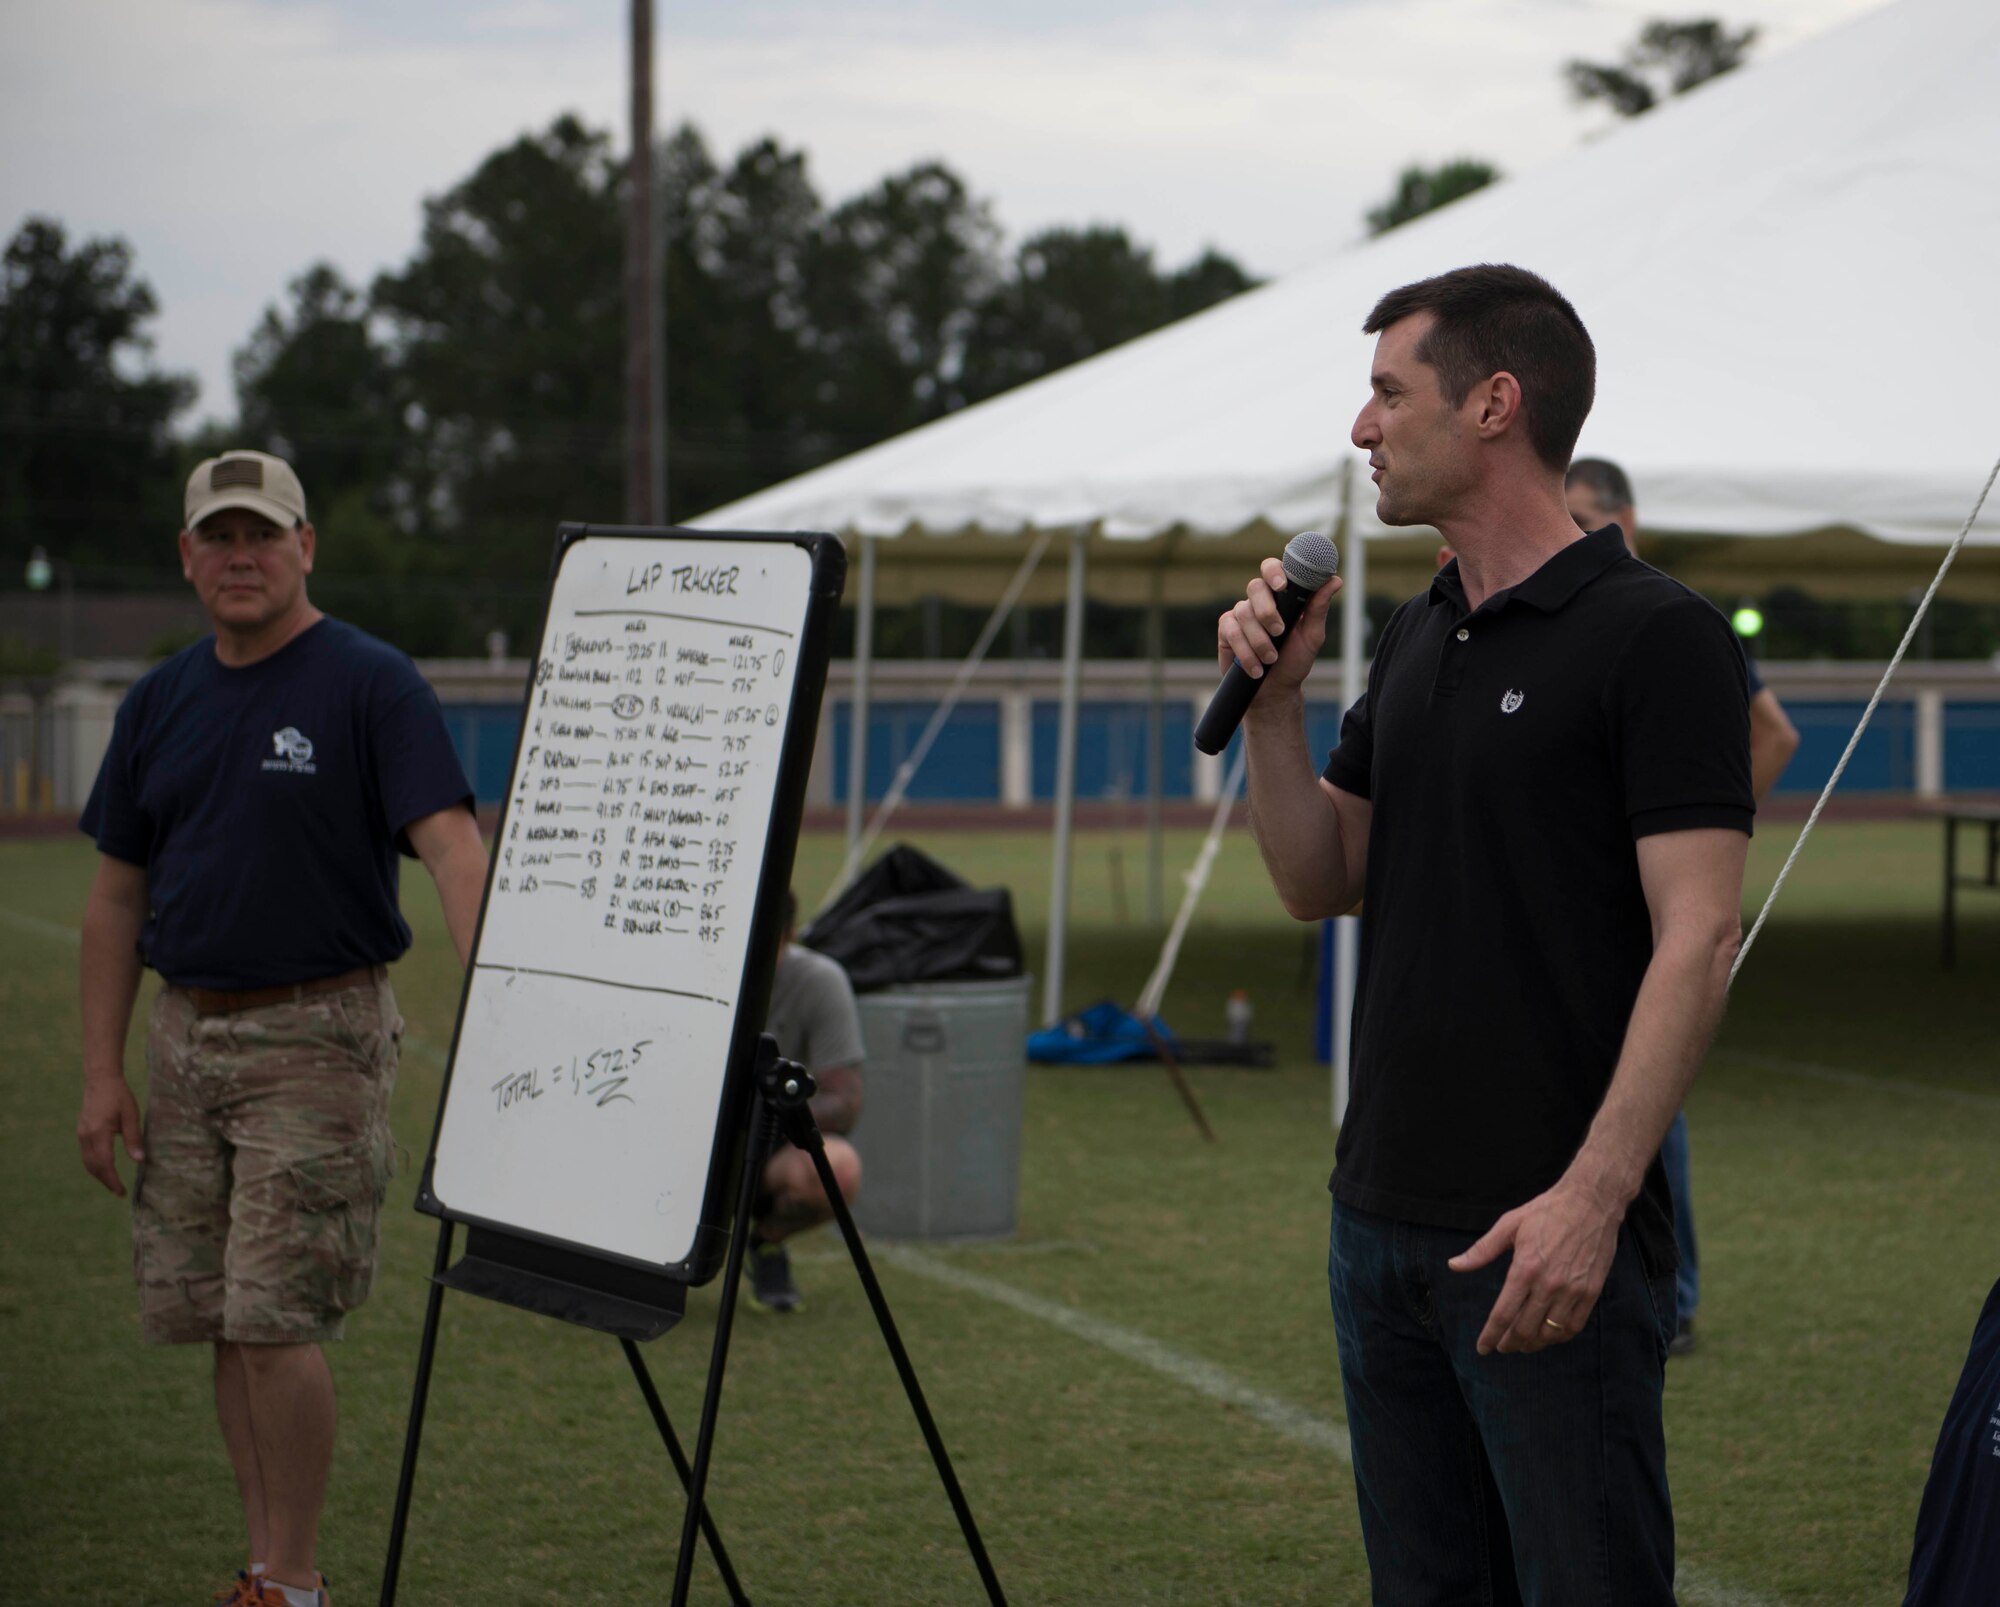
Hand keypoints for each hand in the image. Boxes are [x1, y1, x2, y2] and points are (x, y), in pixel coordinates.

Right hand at [78, 1077, 144, 1195]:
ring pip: (88, 1162)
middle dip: (106, 1181)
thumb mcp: (131, 1115)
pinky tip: (105, 1168)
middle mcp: (86, 1136)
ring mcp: (81, 1135)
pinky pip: (86, 1155)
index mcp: (99, 1133)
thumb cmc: (119, 1096)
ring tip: (113, 1184)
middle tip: (120, 1192)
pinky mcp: (81, 1132)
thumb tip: (140, 1160)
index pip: (105, 1164)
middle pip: (94, 1167)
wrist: (100, 1080)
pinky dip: (95, 1165)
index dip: (113, 1180)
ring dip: (99, 1175)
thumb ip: (134, 1138)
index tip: (122, 1192)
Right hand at [1215, 558, 1340, 692]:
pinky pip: (1232, 632)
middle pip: (1255, 587)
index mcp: (1281, 596)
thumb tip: (1335, 580)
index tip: (1282, 585)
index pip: (1273, 569)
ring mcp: (1241, 614)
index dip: (1275, 572)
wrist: (1274, 690)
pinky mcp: (1226, 630)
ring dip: (1260, 640)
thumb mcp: (1312, 636)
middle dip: (1267, 611)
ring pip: (1244, 613)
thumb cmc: (1294, 660)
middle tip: (1279, 632)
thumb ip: (1318, 608)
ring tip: (1271, 659)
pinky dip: (1246, 652)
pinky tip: (1256, 667)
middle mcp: (1259, 600)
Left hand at [1449, 1179, 1623, 1354]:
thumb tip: (1454, 1265)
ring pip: (1550, 1333)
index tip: (1483, 1348)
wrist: (1591, 1202)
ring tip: (1523, 1344)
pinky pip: (1573, 1326)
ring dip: (1533, 1344)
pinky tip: (1549, 1336)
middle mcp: (1549, 1284)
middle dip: (1510, 1343)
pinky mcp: (1591, 1292)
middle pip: (1526, 1329)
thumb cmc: (1546, 1211)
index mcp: (1525, 1268)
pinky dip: (1559, 1337)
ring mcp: (1573, 1291)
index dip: (1491, 1335)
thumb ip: (1481, 1250)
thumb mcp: (1508, 1225)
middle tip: (1503, 1346)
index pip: (1503, 1314)